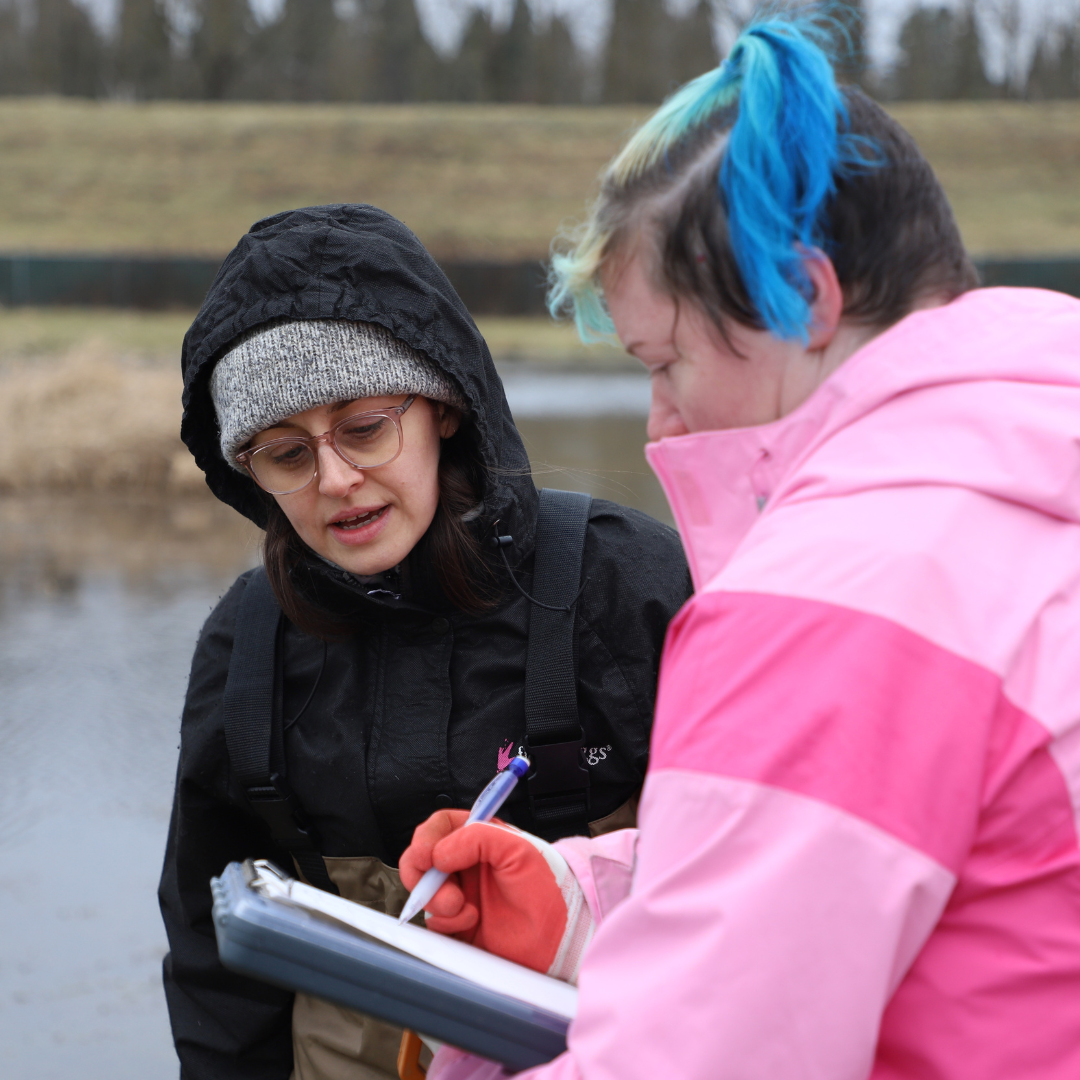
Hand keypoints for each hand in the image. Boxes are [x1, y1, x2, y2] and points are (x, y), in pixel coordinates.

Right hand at [399, 809, 592, 980]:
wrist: (559, 937)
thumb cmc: (549, 888)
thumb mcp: (519, 849)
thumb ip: (477, 839)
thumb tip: (439, 853)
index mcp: (479, 841)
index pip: (441, 827)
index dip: (426, 838)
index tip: (425, 855)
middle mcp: (466, 866)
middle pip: (422, 861)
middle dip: (422, 875)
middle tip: (437, 887)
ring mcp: (461, 896)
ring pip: (424, 893)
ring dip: (437, 900)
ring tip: (462, 907)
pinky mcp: (458, 926)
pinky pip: (434, 923)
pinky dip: (446, 923)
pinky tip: (470, 922)